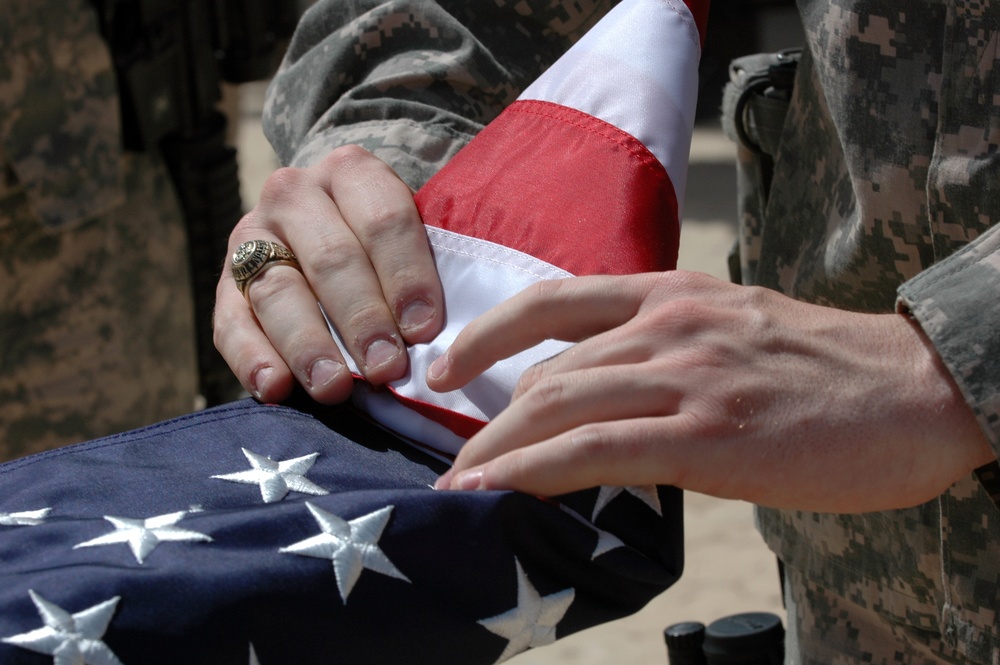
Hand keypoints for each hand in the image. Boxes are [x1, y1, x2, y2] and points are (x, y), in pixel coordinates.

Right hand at [214, 146, 443, 403]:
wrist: (322, 228)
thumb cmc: (387, 247)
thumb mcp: (411, 234)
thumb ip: (424, 270)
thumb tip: (443, 339)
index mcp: (351, 172)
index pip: (383, 220)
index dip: (406, 277)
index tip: (424, 331)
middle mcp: (294, 194)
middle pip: (332, 259)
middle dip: (363, 320)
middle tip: (387, 369)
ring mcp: (252, 236)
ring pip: (279, 292)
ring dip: (309, 345)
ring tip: (335, 388)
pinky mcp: (224, 285)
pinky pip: (231, 322)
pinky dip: (251, 358)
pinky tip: (274, 388)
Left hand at [429, 271, 992, 511]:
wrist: (918, 390)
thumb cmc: (831, 369)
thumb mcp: (737, 331)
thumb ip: (671, 350)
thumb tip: (614, 396)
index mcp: (673, 295)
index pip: (553, 301)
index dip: (487, 332)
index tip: (448, 363)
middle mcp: (668, 326)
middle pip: (545, 371)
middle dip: (487, 422)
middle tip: (454, 464)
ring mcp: (686, 376)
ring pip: (557, 407)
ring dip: (495, 452)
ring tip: (458, 489)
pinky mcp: (706, 433)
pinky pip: (595, 450)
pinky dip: (533, 472)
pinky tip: (495, 492)